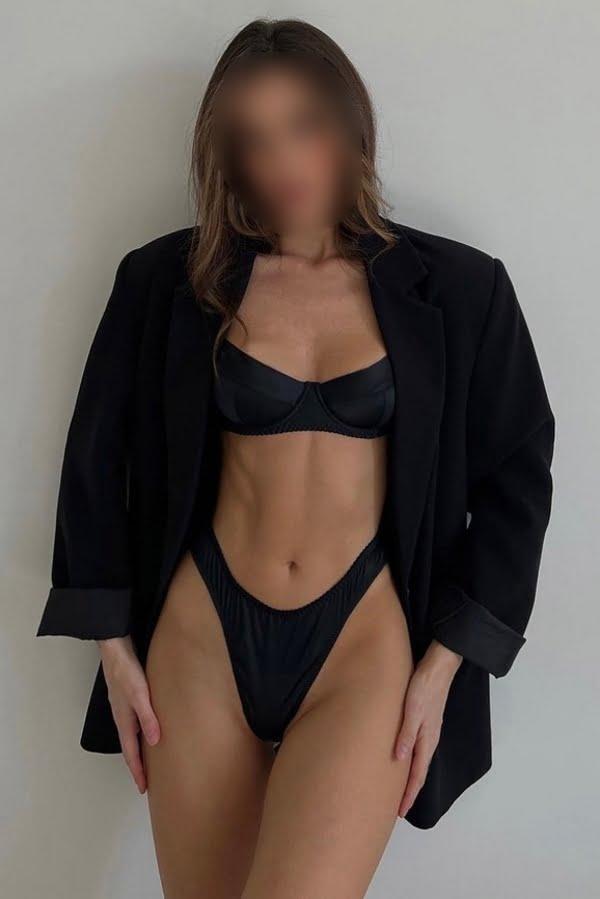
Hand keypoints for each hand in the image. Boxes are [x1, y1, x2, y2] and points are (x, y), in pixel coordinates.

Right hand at [98, 635, 160, 793]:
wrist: (115, 648)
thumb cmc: (126, 670)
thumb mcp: (140, 695)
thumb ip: (148, 718)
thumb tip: (154, 743)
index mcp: (124, 721)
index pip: (131, 754)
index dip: (137, 772)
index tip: (143, 789)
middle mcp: (123, 717)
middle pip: (130, 748)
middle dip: (138, 766)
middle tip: (148, 781)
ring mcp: (124, 708)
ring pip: (133, 736)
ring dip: (140, 750)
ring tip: (151, 761)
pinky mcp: (129, 698)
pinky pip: (135, 723)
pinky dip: (141, 733)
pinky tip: (150, 729)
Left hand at [395, 639, 462, 817]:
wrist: (439, 666)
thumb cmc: (424, 686)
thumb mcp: (412, 710)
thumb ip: (406, 734)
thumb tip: (398, 760)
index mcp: (427, 739)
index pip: (417, 774)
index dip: (408, 794)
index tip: (400, 812)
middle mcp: (429, 738)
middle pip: (418, 772)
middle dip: (409, 791)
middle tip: (397, 808)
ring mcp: (428, 730)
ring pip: (418, 761)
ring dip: (409, 777)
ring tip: (397, 789)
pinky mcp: (425, 721)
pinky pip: (417, 749)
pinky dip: (410, 761)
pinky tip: (402, 758)